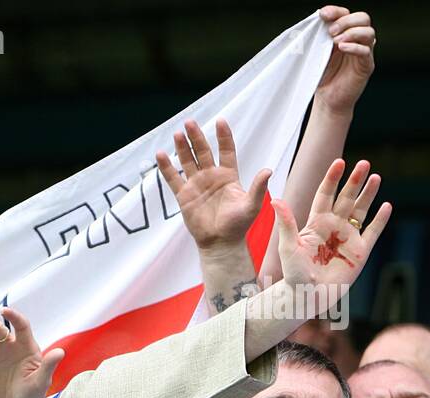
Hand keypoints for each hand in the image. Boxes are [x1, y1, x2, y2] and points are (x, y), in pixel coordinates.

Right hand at [157, 119, 270, 253]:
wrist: (220, 242)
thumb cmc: (238, 225)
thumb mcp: (251, 205)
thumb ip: (258, 187)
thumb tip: (268, 170)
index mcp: (228, 176)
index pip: (226, 150)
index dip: (223, 136)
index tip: (220, 122)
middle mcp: (211, 177)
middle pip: (203, 151)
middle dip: (197, 137)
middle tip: (189, 122)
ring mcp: (196, 185)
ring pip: (188, 161)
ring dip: (182, 147)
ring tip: (177, 133)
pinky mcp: (184, 195)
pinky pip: (173, 178)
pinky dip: (167, 167)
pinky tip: (161, 154)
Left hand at [275, 158, 389, 311]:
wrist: (308, 296)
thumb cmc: (294, 273)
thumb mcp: (289, 246)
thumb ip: (286, 223)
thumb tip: (275, 199)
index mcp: (316, 223)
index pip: (325, 195)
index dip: (332, 179)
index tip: (339, 163)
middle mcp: (333, 227)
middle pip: (346, 198)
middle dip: (354, 181)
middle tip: (364, 163)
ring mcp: (348, 238)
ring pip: (361, 210)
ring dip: (368, 194)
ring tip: (375, 176)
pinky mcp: (361, 251)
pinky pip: (373, 231)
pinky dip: (380, 219)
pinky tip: (387, 205)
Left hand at [315, 7, 374, 114]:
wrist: (327, 99)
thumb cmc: (322, 76)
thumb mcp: (317, 53)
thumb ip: (318, 38)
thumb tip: (314, 21)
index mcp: (345, 33)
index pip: (346, 13)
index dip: (336, 11)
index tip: (323, 14)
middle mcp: (357, 40)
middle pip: (363, 18)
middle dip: (346, 21)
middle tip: (331, 32)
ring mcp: (364, 52)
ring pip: (368, 32)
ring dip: (352, 32)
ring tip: (335, 42)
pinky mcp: (366, 65)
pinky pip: (366, 51)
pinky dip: (354, 47)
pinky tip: (342, 48)